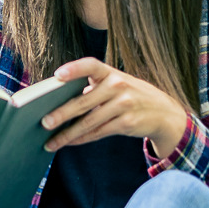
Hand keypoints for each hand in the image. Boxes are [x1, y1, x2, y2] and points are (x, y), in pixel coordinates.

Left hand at [38, 58, 188, 154]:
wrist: (165, 112)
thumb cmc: (131, 96)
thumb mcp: (117, 84)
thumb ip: (93, 88)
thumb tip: (58, 102)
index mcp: (110, 73)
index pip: (90, 65)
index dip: (74, 69)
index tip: (57, 76)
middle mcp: (117, 86)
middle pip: (83, 101)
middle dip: (61, 114)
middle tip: (43, 122)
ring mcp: (123, 105)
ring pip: (88, 122)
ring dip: (67, 134)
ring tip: (50, 141)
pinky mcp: (127, 123)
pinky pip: (98, 132)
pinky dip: (81, 139)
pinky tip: (69, 142)